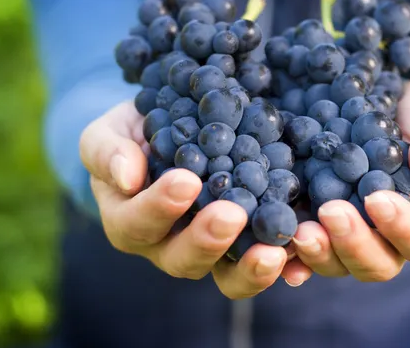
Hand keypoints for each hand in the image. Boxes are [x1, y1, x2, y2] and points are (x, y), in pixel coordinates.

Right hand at [79, 101, 309, 298]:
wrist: (168, 137)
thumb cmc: (132, 138)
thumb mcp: (108, 135)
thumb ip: (107, 152)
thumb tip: (126, 175)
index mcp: (131, 222)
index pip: (139, 224)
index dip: (159, 208)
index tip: (184, 182)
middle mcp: (169, 245)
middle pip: (185, 259)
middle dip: (208, 240)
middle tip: (232, 215)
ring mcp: (210, 249)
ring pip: (227, 274)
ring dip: (250, 267)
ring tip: (274, 252)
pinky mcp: (245, 243)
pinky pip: (261, 261)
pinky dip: (283, 265)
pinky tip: (301, 257)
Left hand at [290, 80, 409, 283]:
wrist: (387, 112)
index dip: (402, 227)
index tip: (376, 198)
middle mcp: (392, 239)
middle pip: (377, 263)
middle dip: (352, 243)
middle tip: (329, 212)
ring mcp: (354, 236)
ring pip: (338, 264)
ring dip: (318, 252)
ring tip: (298, 230)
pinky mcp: (321, 226)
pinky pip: (306, 253)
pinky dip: (290, 256)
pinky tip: (272, 248)